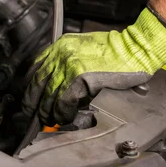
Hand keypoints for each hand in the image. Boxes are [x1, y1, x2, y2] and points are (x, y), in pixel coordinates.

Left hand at [23, 8, 165, 124]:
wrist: (136, 48)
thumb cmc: (117, 49)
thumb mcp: (85, 48)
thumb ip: (68, 63)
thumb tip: (59, 87)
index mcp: (61, 46)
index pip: (36, 68)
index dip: (30, 87)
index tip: (29, 99)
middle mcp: (61, 54)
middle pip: (37, 83)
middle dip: (33, 103)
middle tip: (32, 116)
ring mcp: (69, 66)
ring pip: (49, 95)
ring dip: (48, 112)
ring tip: (49, 121)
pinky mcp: (80, 79)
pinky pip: (64, 102)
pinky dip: (62, 113)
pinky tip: (64, 118)